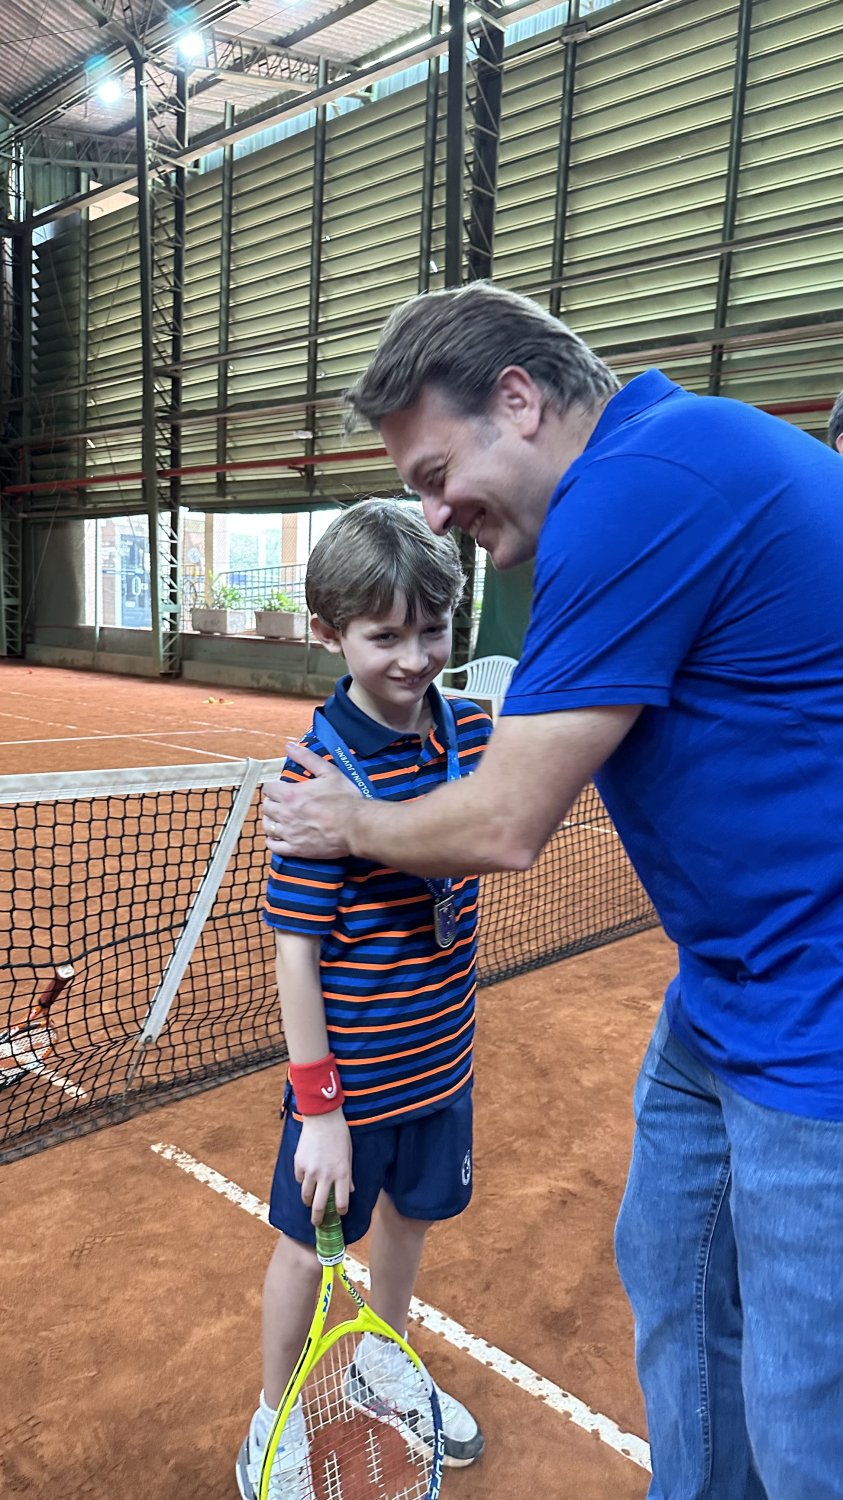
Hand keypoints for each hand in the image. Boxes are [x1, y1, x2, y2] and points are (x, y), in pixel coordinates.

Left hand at [264, 742, 360, 858]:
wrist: (357, 826)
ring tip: (280, 819)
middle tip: (282, 803)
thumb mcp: (329, 772)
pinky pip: (274, 846)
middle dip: (273, 803)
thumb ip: (307, 758)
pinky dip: (273, 841)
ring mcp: (290, 833)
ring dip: (271, 821)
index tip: (280, 789)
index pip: (268, 789)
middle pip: (266, 807)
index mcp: (291, 794)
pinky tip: (280, 837)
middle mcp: (286, 814)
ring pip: (268, 826)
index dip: (273, 788)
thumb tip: (290, 746)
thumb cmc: (345, 799)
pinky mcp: (296, 849)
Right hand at [294, 1108, 353, 1223]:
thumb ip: (348, 1174)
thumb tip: (350, 1190)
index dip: (341, 1211)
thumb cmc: (339, 1134)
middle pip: (320, 1207)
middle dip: (318, 1219)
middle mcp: (326, 1175)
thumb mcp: (349, 1154)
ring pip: (306, 1196)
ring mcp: (311, 1171)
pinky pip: (300, 1179)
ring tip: (309, 1201)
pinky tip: (306, 1176)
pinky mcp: (299, 1164)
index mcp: (342, 1173)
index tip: (339, 1213)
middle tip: (317, 1223)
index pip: (342, 1202)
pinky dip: (303, 1180)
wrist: (322, 1118)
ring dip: (308, 1201)